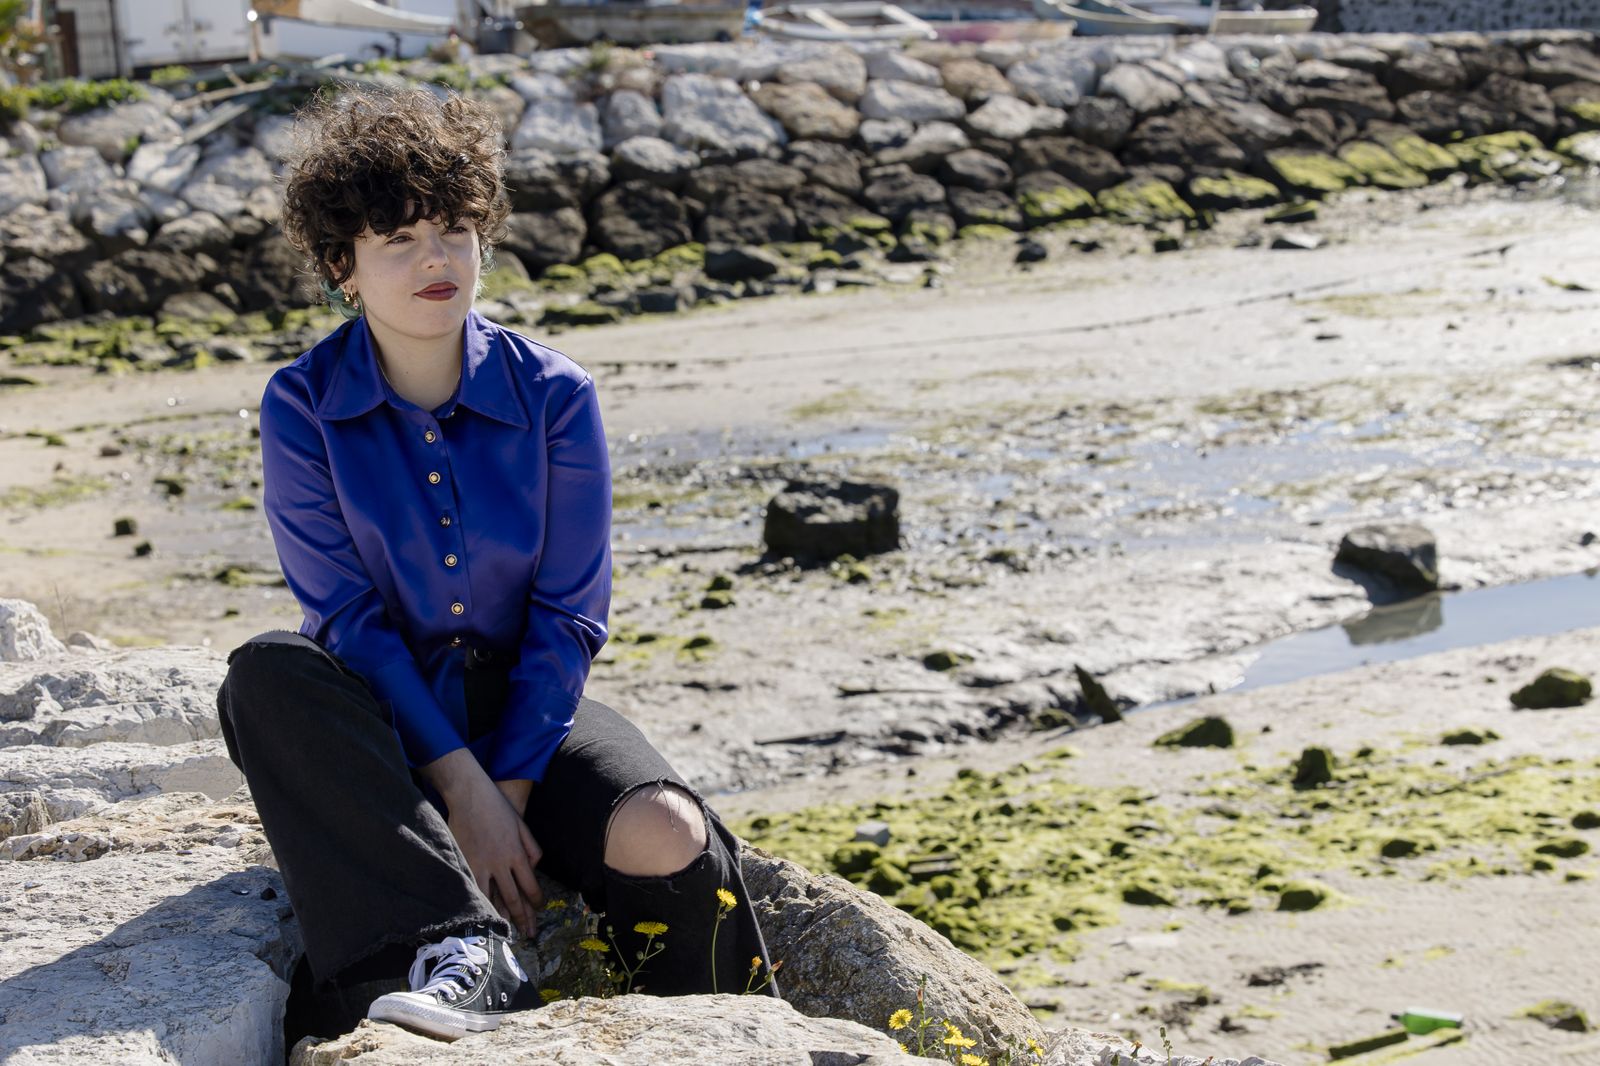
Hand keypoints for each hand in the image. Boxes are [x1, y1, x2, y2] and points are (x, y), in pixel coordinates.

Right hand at [448, 775, 544, 936]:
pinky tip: (482, 915)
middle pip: (513, 897)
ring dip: (500, 917)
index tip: (538, 910)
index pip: (530, 885)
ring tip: (506, 933)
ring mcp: (480, 864)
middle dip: (522, 918)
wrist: (470, 796)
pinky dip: (479, 904)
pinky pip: (472, 889)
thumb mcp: (522, 825)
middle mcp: (500, 863)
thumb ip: (531, 847)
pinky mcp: (464, 863)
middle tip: (528, 934)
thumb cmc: (498, 808)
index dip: (535, 902)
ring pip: (492, 898)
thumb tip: (536, 866)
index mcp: (517, 853)